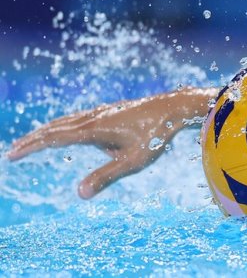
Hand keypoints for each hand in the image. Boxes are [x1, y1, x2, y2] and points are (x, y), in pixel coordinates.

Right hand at [6, 87, 216, 198]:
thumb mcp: (133, 161)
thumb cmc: (157, 135)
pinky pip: (81, 118)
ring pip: (68, 121)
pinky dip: (66, 124)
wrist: (176, 107)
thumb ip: (105, 176)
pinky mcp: (113, 111)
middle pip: (56, 127)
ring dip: (49, 130)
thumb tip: (80, 194)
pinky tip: (71, 129)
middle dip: (34, 139)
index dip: (31, 146)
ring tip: (36, 139)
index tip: (12, 154)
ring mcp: (103, 112)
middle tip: (14, 150)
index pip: (54, 138)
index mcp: (93, 129)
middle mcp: (94, 117)